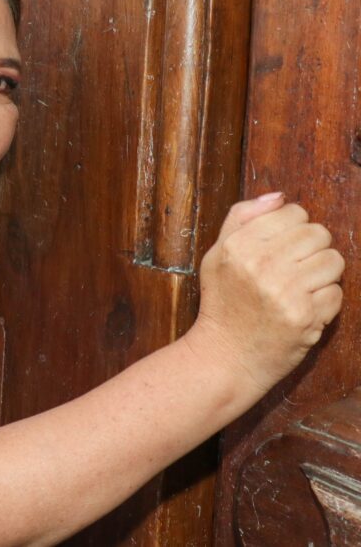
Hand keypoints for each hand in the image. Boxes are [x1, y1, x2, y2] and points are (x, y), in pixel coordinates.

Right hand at [187, 193, 344, 394]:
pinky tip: (302, 308)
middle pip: (318, 233)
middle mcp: (261, 265)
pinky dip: (324, 301)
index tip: (282, 246)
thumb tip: (279, 197)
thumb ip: (242, 219)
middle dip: (311, 248)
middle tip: (294, 267)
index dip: (292, 228)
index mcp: (239, 245)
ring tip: (300, 287)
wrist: (225, 356)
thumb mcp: (217, 255)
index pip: (293, 212)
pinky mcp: (306, 317)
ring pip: (334, 260)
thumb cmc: (223, 303)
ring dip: (322, 274)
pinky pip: (337, 292)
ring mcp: (285, 292)